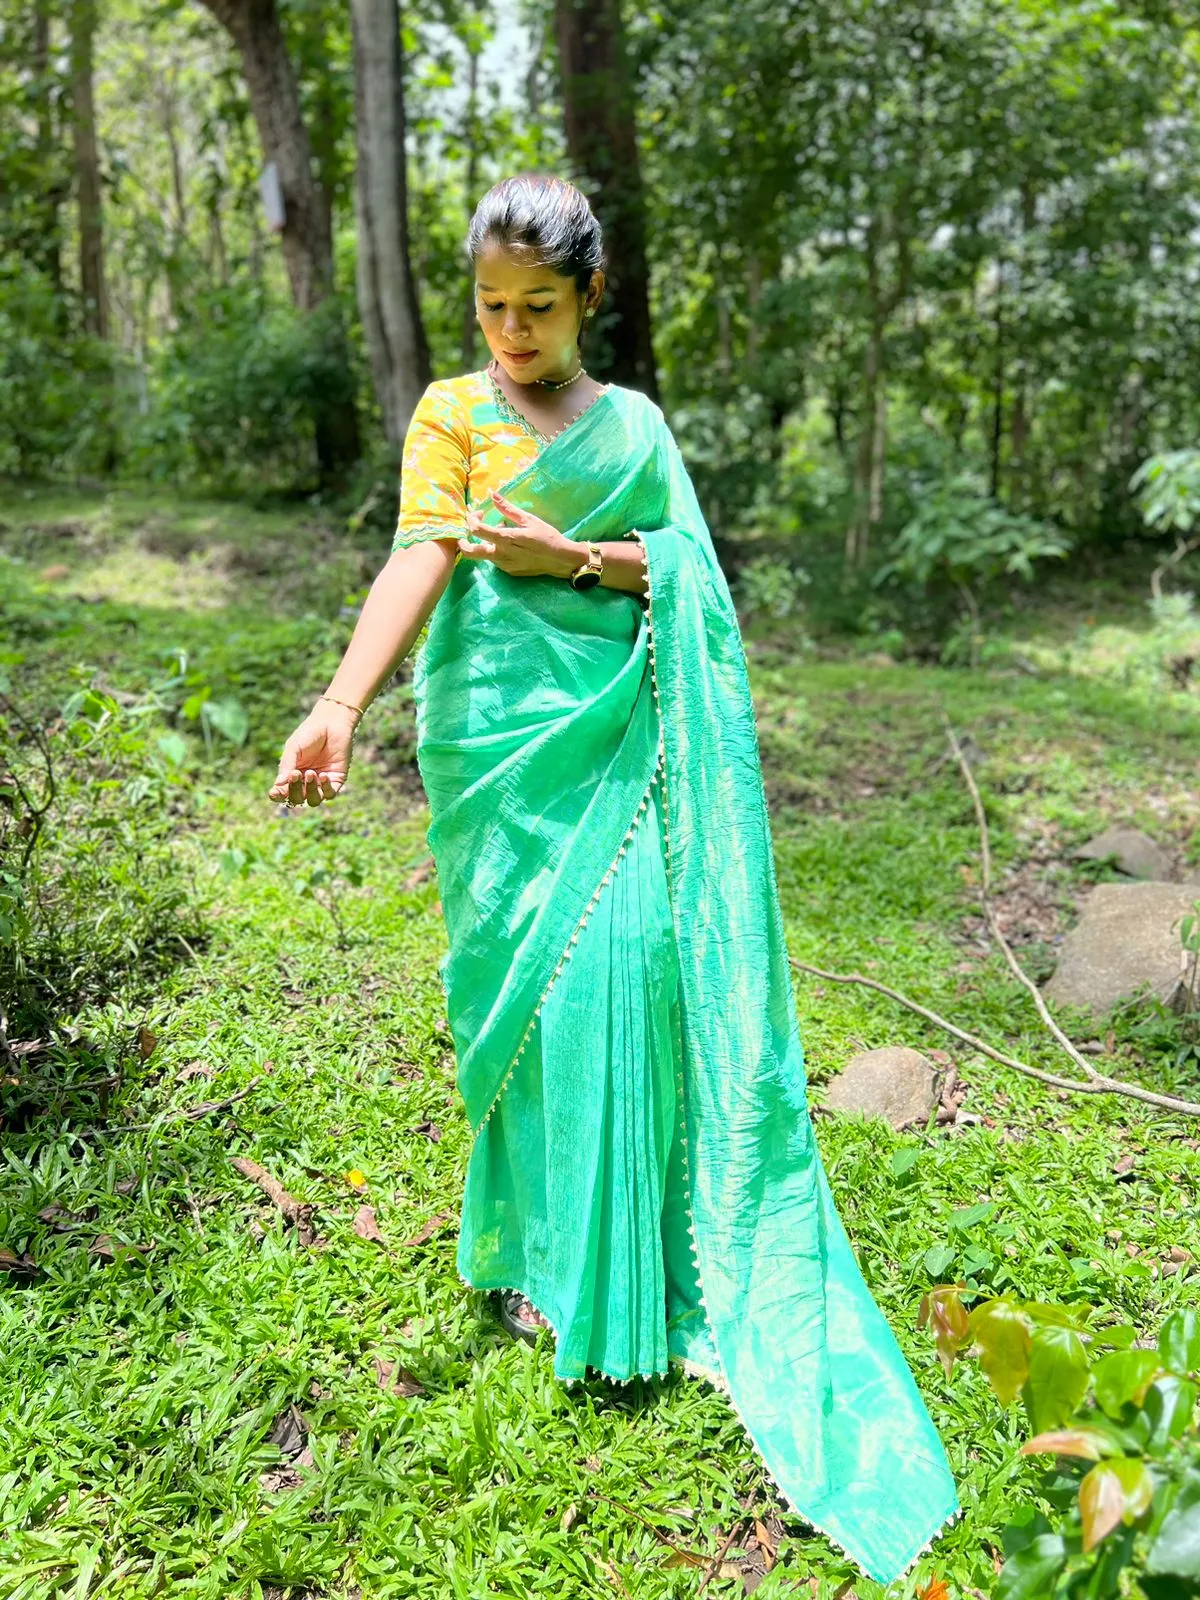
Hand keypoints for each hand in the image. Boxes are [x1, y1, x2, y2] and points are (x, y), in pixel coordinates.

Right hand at [267, 705, 357, 807]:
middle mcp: (306, 782)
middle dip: (294, 790)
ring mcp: (321, 783)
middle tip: (296, 774)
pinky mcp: (337, 780)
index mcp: (292, 775)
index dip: (278, 796)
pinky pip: (330, 794)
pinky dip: (325, 788)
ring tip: (311, 773)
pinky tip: (323, 774)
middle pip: (297, 799)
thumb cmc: (309, 733)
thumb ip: (287, 765)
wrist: (332, 723)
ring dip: (310, 790)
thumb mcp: (294, 748)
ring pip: (313, 800)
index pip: (283, 793)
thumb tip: (278, 784)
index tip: (274, 792)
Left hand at [457, 490, 578, 578]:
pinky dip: (497, 549)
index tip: (478, 513)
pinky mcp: (509, 571)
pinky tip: (511, 543)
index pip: (477, 530)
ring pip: (485, 554)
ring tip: (504, 532)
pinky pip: (496, 559)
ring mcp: (504, 565)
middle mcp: (501, 554)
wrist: (560, 560)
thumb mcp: (529, 519)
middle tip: (467, 532)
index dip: (472, 520)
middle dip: (462, 542)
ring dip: (487, 542)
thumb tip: (492, 495)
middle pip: (470, 552)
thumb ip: (507, 509)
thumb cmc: (547, 536)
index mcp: (506, 539)